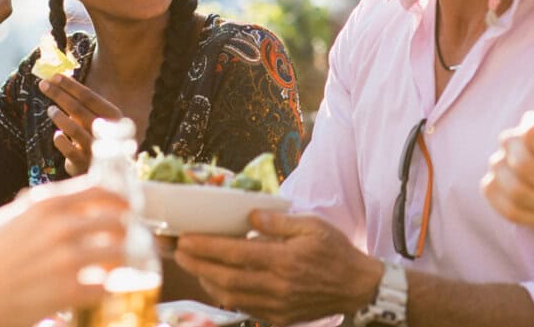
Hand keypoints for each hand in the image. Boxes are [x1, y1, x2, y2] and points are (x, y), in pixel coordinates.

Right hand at [0, 178, 128, 326]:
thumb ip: (17, 209)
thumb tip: (26, 204)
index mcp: (43, 204)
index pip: (98, 189)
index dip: (117, 198)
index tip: (126, 206)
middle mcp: (60, 225)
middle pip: (116, 220)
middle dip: (124, 230)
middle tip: (126, 240)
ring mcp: (67, 257)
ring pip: (118, 251)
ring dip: (121, 260)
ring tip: (118, 267)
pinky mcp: (70, 289)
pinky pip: (107, 284)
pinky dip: (108, 288)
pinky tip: (102, 291)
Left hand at [39, 72, 123, 175]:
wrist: (112, 174)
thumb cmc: (102, 141)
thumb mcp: (101, 121)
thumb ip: (85, 105)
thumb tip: (61, 80)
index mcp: (114, 117)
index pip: (89, 96)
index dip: (70, 86)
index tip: (54, 76)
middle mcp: (108, 133)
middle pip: (78, 109)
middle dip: (59, 94)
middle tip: (43, 85)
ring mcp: (96, 150)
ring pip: (73, 128)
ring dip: (59, 116)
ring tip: (50, 110)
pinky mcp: (84, 165)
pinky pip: (67, 149)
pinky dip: (60, 140)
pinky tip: (57, 135)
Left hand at [175, 211, 383, 324]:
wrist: (356, 288)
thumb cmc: (335, 252)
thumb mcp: (313, 226)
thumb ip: (279, 222)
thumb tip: (251, 216)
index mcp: (284, 261)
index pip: (235, 254)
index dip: (206, 247)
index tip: (185, 238)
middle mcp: (276, 286)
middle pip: (224, 277)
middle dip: (196, 264)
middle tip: (177, 250)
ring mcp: (275, 305)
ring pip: (229, 296)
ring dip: (205, 280)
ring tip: (191, 264)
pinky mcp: (276, 317)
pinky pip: (242, 307)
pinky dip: (223, 294)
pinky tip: (214, 281)